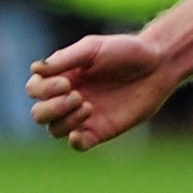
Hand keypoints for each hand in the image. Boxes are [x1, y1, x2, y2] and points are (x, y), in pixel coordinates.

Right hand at [27, 32, 179, 150]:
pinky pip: (77, 144)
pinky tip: (81, 133)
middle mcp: (68, 97)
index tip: (67, 82)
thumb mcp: (92, 48)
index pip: (34, 89)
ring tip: (88, 106)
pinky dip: (74, 141)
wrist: (157, 66)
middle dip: (52, 107)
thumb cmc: (125, 51)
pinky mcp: (99, 131)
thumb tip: (35, 69)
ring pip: (54, 130)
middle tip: (77, 96)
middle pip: (38, 114)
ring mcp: (83, 116)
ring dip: (65, 120)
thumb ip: (64, 59)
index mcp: (62, 76)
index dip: (43, 90)